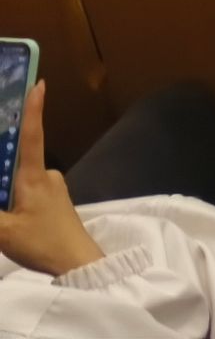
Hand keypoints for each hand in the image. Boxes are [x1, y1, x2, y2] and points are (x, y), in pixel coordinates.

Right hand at [0, 84, 103, 276]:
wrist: (77, 262)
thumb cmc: (43, 242)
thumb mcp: (4, 232)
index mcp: (35, 176)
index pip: (32, 135)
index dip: (34, 110)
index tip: (39, 83)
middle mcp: (46, 176)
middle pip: (19, 159)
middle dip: (2, 159)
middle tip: (1, 172)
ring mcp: (53, 188)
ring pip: (21, 179)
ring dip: (5, 185)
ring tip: (3, 209)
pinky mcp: (54, 202)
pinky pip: (27, 191)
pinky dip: (13, 196)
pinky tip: (5, 213)